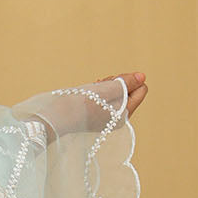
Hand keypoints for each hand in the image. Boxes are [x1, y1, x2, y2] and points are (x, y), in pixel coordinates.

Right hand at [18, 71, 148, 139]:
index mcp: (124, 115)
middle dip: (116, 83)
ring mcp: (105, 118)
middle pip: (128, 91)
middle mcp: (116, 119)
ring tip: (92, 88)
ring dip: (105, 86)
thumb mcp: (107, 89)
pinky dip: (97, 92)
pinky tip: (88, 91)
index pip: (141, 90)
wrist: (54, 117)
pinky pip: (103, 98)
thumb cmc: (80, 104)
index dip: (129, 80)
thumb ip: (127, 82)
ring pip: (115, 93)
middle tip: (100, 84)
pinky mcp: (94, 115)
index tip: (112, 82)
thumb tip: (142, 77)